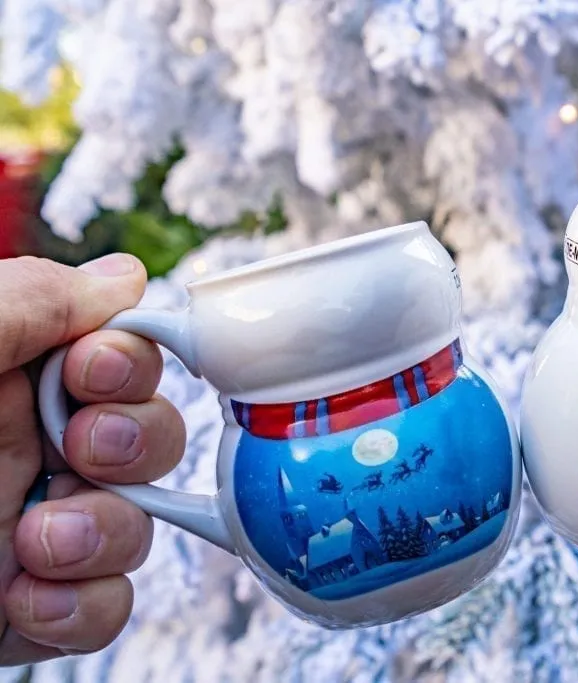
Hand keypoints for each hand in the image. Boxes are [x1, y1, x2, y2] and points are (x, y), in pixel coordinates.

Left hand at [0, 254, 184, 664]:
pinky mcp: (28, 605)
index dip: (130, 359)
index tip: (97, 371)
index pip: (113, 353)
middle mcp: (25, 450)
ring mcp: (32, 530)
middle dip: (135, 444)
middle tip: (84, 451)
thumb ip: (26, 300)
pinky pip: (108, 605)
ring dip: (109, 534)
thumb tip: (126, 276)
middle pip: (150, 434)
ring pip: (141, 524)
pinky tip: (27, 601)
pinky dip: (84, 607)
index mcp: (3, 378)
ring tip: (42, 543)